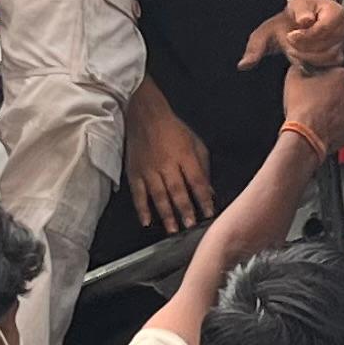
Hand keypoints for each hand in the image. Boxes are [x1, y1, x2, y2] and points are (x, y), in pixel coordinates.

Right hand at [124, 86, 216, 235]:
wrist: (145, 114)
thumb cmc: (173, 129)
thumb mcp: (195, 142)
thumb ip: (203, 167)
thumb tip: (209, 191)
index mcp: (184, 155)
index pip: (197, 181)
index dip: (203, 199)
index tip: (208, 213)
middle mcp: (166, 164)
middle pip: (177, 190)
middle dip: (185, 210)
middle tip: (190, 226)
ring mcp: (149, 169)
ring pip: (158, 195)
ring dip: (166, 214)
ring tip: (172, 229)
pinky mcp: (134, 172)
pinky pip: (138, 193)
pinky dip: (141, 208)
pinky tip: (147, 222)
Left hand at [243, 0, 343, 73]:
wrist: (302, 14)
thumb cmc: (287, 19)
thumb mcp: (268, 28)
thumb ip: (256, 46)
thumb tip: (245, 65)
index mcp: (332, 12)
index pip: (319, 31)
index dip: (303, 37)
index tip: (290, 36)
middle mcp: (343, 25)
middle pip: (325, 47)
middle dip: (305, 50)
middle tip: (292, 45)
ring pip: (329, 57)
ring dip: (310, 57)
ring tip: (299, 50)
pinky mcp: (342, 50)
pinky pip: (331, 63)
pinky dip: (317, 62)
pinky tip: (307, 56)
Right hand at [283, 62, 343, 157]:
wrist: (306, 136)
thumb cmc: (301, 107)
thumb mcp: (293, 79)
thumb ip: (300, 67)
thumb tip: (301, 66)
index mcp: (340, 75)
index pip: (334, 72)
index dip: (323, 79)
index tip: (315, 86)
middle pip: (343, 89)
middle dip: (333, 94)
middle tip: (317, 101)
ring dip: (337, 108)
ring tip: (321, 115)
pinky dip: (340, 123)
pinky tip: (327, 124)